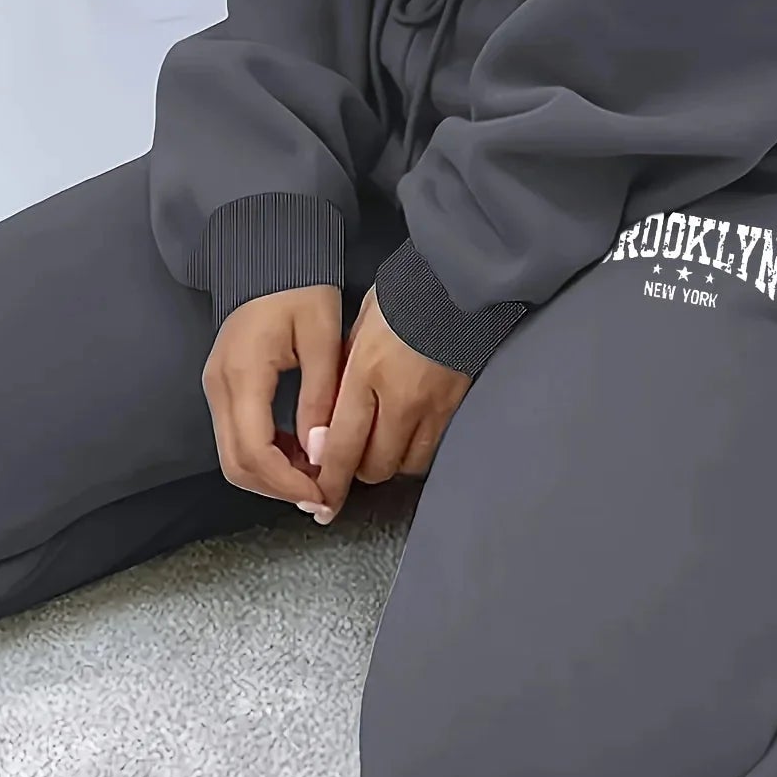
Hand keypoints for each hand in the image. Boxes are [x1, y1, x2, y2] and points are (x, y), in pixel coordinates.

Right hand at [202, 286, 341, 506]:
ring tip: (316, 478)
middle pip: (236, 464)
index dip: (287, 484)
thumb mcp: (323, 338)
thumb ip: (320, 397)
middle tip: (321, 498)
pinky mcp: (222, 389)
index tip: (322, 495)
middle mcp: (219, 386)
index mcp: (243, 373)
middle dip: (278, 489)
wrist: (272, 260)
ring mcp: (215, 388)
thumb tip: (321, 453)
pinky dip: (266, 457)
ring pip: (233, 456)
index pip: (254, 451)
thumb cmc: (301, 290)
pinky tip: (300, 453)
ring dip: (272, 477)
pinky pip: (237, 438)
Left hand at [309, 287, 471, 522]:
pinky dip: (415, 451)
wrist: (457, 280)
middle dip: (357, 471)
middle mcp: (399, 397)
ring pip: (405, 464)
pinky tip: (408, 436)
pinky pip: (432, 449)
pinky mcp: (455, 405)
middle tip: (349, 463)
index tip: (319, 496)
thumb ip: (345, 372)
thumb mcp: (358, 327)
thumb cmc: (404, 294)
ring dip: (389, 462)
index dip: (328, 479)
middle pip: (373, 466)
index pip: (341, 444)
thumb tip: (333, 411)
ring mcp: (432, 405)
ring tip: (381, 447)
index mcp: (366, 373)